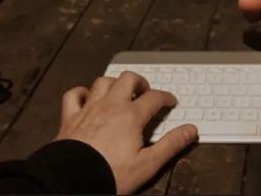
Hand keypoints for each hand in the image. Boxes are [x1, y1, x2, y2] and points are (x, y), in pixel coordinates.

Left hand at [55, 72, 197, 193]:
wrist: (72, 181)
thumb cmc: (109, 174)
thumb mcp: (148, 164)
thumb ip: (171, 145)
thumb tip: (190, 131)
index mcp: (131, 116)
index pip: (155, 97)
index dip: (166, 97)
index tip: (170, 102)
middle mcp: (110, 106)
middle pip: (128, 79)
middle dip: (140, 82)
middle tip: (146, 91)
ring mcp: (89, 109)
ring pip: (103, 81)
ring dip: (114, 83)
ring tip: (120, 91)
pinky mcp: (70, 117)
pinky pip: (73, 95)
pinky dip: (81, 92)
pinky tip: (87, 96)